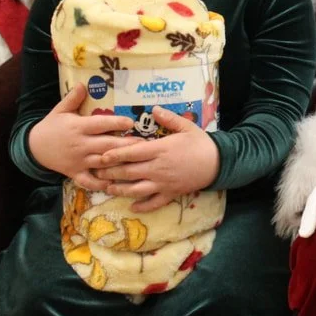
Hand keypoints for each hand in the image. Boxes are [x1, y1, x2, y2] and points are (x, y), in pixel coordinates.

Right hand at [28, 82, 136, 190]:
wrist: (34, 147)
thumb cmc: (52, 126)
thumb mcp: (60, 110)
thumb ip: (73, 98)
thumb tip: (84, 84)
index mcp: (78, 127)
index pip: (99, 124)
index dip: (115, 122)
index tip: (130, 122)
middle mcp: (80, 144)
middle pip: (106, 145)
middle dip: (124, 145)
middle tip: (143, 143)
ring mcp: (79, 160)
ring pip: (102, 163)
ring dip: (118, 163)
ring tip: (136, 161)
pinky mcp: (76, 173)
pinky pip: (89, 181)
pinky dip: (101, 184)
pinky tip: (115, 184)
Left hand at [94, 106, 219, 211]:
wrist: (218, 163)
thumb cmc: (201, 143)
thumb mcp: (186, 126)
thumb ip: (168, 118)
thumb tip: (154, 108)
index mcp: (160, 150)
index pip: (131, 153)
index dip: (114, 155)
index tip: (101, 156)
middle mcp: (157, 168)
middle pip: (128, 172)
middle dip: (111, 173)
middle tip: (97, 172)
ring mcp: (163, 183)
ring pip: (136, 190)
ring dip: (120, 190)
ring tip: (108, 189)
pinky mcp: (170, 194)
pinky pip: (153, 203)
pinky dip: (141, 206)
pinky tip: (132, 206)